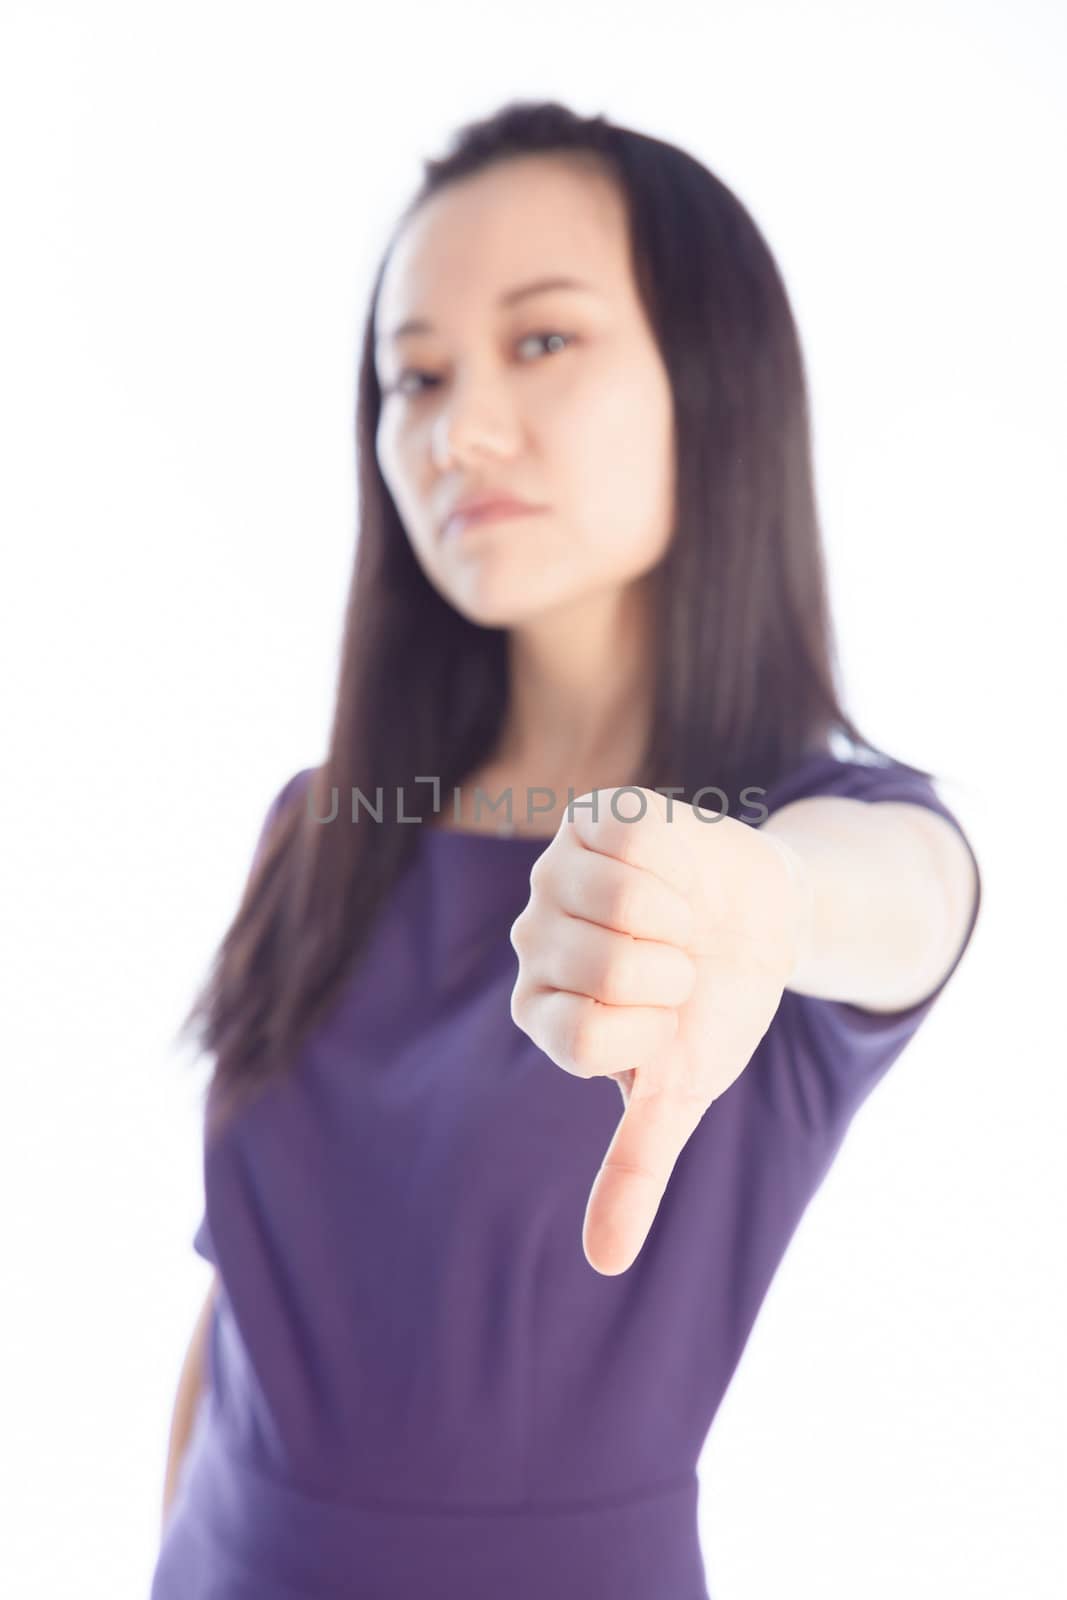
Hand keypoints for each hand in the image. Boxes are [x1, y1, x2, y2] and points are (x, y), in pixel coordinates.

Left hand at [508, 787, 804, 1275]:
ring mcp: (556, 875)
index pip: (585, 1039)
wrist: (759, 925)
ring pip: (614, 903)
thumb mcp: (678, 1091)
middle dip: (674, 976)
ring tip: (681, 923)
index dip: (654, 1032)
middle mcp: (534, 943)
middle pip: (602, 969)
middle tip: (680, 968)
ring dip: (677, 921)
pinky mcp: (593, 820)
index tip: (669, 1022)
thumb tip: (604, 1264)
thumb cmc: (711, 1012)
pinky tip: (677, 876)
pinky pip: (629, 843)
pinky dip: (678, 866)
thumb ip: (636, 1168)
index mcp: (543, 1015)